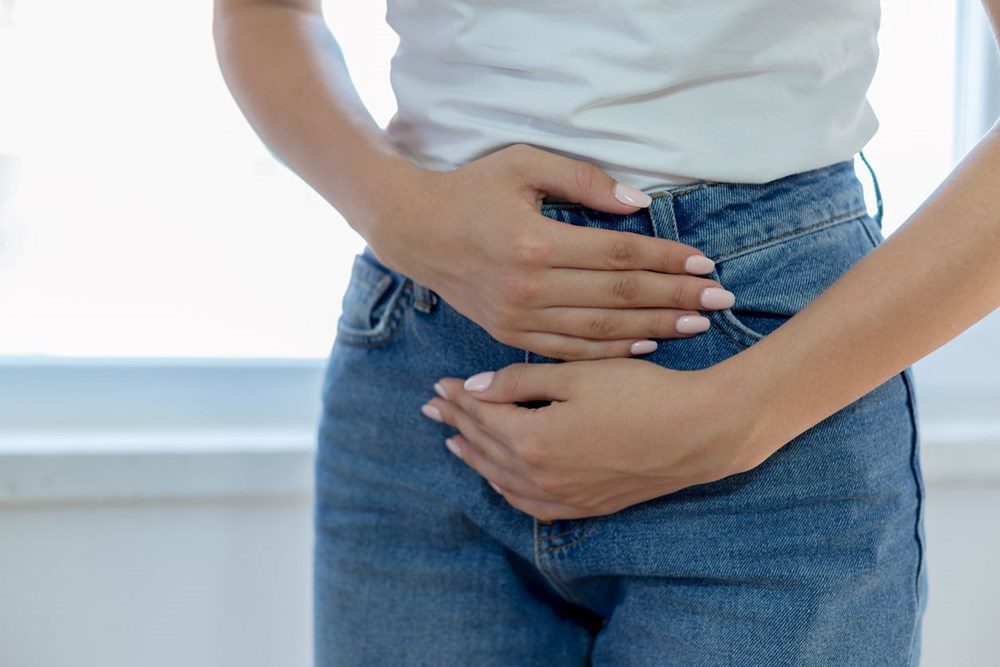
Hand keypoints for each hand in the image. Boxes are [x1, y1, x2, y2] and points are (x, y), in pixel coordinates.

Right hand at [364, 144, 734, 360]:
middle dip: (676, 298)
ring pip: (601, 330)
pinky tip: (645, 346)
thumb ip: (582, 181)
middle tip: (721, 300)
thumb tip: (638, 203)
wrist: (413, 231)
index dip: (667, 259)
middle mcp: (529, 287)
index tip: (706, 263)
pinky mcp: (509, 334)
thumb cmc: (471, 190)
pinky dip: (611, 351)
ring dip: (654, 328)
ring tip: (697, 325)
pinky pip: (570, 350)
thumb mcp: (522, 165)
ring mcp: (518, 317)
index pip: (620, 254)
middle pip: (619, 296)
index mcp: (535, 242)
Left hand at [420, 359, 769, 519]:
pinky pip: (530, 504)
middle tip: (433, 408)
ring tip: (454, 442)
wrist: (698, 432)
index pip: (481, 417)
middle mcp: (541, 477)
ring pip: (502, 480)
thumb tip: (474, 387)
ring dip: (475, 458)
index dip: (458, 398)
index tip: (439, 384)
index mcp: (533, 440)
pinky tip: (500, 478)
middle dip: (457, 425)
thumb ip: (520, 382)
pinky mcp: (587, 506)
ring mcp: (564, 497)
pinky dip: (506, 488)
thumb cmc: (641, 393)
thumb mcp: (577, 375)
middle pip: (485, 448)